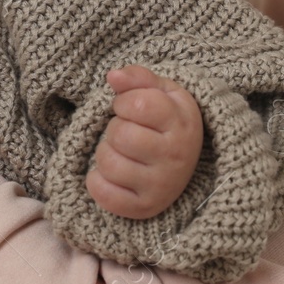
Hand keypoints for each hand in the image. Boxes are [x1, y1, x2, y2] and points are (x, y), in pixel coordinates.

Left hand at [87, 65, 203, 219]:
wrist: (184, 163)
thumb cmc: (166, 122)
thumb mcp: (160, 92)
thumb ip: (138, 78)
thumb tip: (113, 76)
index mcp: (183, 123)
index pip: (137, 104)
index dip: (124, 102)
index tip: (130, 108)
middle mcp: (177, 156)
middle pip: (119, 134)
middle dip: (115, 128)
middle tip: (129, 133)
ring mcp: (162, 185)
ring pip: (108, 162)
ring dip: (106, 153)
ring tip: (123, 153)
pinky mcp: (144, 207)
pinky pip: (103, 192)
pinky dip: (98, 181)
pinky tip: (113, 175)